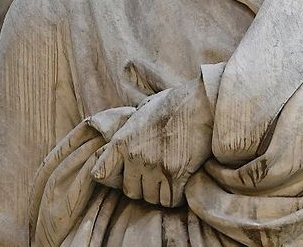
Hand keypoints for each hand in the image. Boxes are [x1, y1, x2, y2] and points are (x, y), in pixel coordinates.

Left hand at [92, 78, 212, 206]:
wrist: (202, 102)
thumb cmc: (175, 103)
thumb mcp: (143, 110)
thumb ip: (131, 128)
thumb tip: (125, 137)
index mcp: (122, 141)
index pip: (100, 175)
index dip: (115, 178)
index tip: (128, 174)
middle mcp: (135, 156)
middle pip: (131, 191)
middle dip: (144, 187)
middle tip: (157, 177)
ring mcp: (155, 166)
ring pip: (152, 198)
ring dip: (161, 193)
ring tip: (171, 180)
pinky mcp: (176, 173)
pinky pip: (171, 200)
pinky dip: (177, 197)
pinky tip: (182, 185)